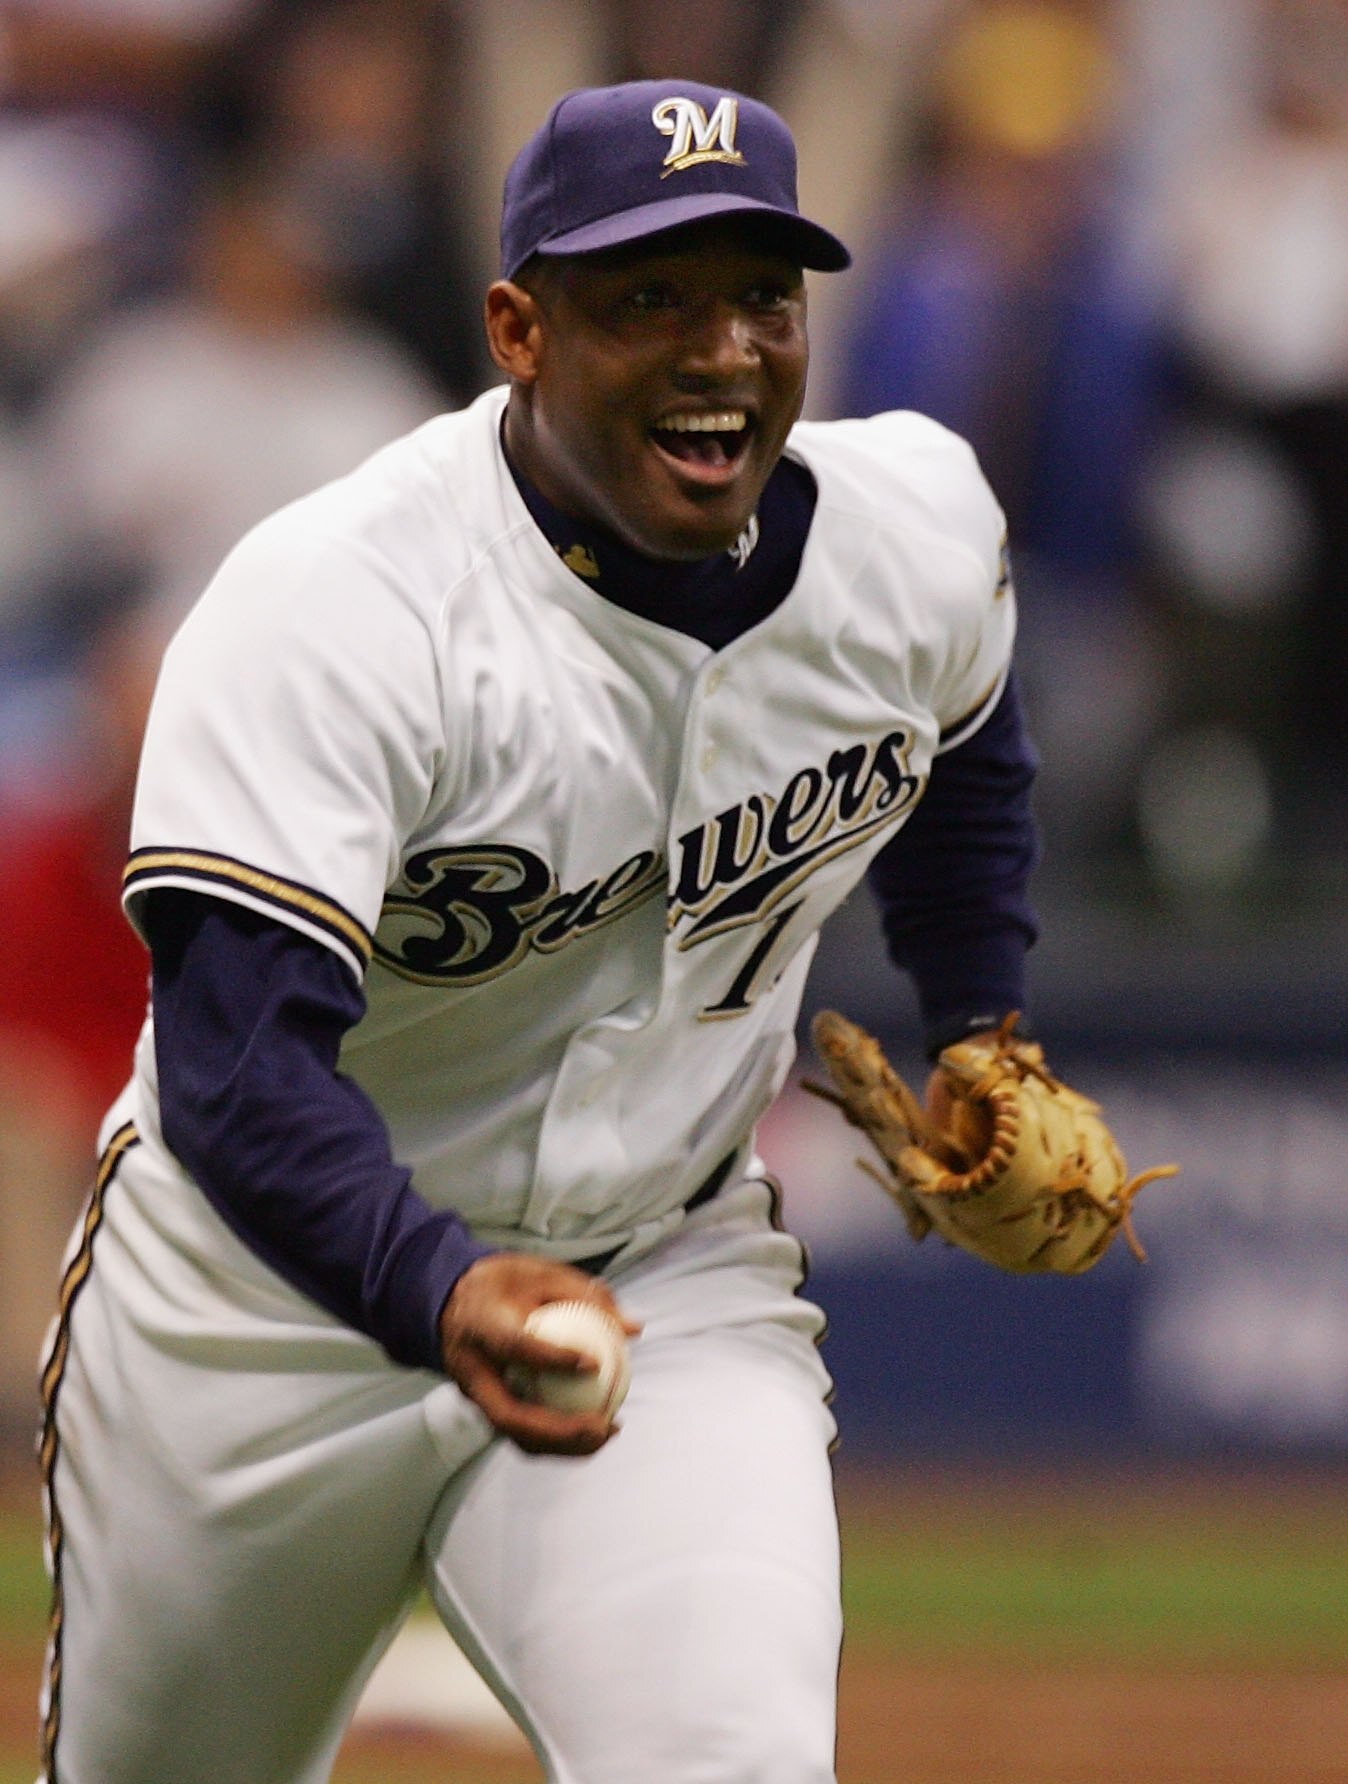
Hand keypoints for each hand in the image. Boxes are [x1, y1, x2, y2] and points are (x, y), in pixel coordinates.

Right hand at [439, 1252, 641, 1455]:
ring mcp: (475, 1397)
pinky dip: (558, 1439)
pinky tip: (595, 1428)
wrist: (450, 1302)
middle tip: (604, 1424)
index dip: (551, 1359)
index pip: (513, 1346)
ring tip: (608, 1433)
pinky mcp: (486, 1410)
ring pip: (516, 1435)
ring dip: (563, 1445)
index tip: (593, 1363)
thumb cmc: (503, 1283)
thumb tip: (634, 1328)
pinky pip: (522, 1433)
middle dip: (559, 1431)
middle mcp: (471, 1370)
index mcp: (480, 1325)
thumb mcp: (539, 1272)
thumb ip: (585, 1296)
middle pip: (509, 1415)